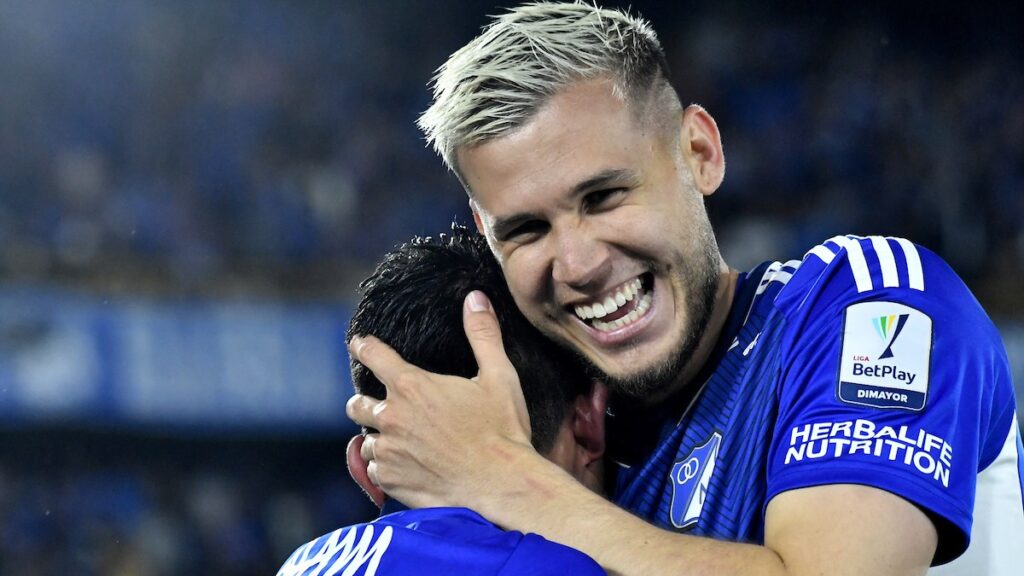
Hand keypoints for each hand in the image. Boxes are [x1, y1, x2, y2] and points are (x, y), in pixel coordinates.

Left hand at [345, 290, 534, 508]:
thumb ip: (483, 334)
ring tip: (399, 441)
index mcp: (412, 386)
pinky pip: (374, 470)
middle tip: (382, 405)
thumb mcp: (499, 376)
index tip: (359, 343)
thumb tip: (475, 298)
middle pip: (357, 404)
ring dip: (379, 438)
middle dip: (365, 401)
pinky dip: (386, 467)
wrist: (502, 484)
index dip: (364, 347)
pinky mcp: (390, 480)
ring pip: (366, 440)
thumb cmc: (502, 430)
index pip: (373, 356)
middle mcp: (392, 417)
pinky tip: (406, 466)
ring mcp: (388, 451)